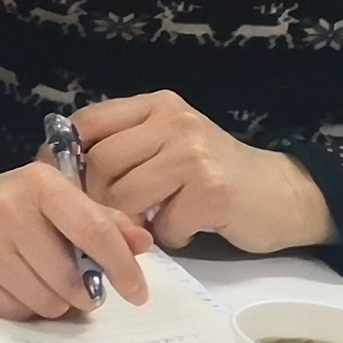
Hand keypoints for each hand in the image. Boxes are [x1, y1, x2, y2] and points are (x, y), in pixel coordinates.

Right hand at [0, 163, 153, 321]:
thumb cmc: (14, 206)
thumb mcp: (57, 199)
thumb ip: (103, 220)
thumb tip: (143, 244)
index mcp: (40, 184)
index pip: (94, 231)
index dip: (122, 267)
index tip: (137, 293)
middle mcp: (8, 210)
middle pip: (71, 281)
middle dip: (84, 292)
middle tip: (78, 285)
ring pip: (47, 303)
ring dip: (54, 302)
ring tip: (41, 281)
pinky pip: (16, 313)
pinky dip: (24, 307)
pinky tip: (14, 285)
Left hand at [75, 90, 334, 254]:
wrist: (285, 194)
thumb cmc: (216, 174)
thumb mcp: (169, 144)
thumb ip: (126, 148)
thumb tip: (62, 174)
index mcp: (156, 106)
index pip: (88, 123)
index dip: (62, 157)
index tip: (57, 187)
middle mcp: (174, 122)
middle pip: (100, 163)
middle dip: (95, 200)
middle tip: (108, 220)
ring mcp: (194, 154)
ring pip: (125, 196)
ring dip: (131, 222)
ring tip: (151, 223)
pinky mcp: (212, 191)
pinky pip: (163, 225)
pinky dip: (169, 237)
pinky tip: (187, 229)